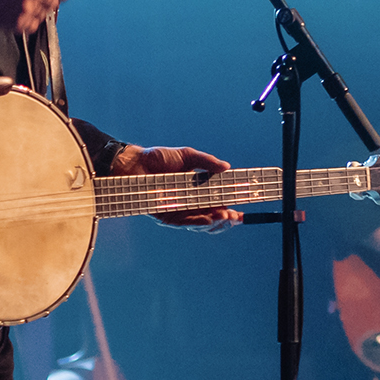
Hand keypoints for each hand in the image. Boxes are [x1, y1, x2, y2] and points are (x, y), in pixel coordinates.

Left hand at [110, 145, 239, 229]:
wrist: (135, 164)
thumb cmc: (159, 159)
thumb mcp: (187, 156)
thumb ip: (207, 162)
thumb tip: (227, 167)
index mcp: (198, 189)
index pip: (219, 201)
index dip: (232, 206)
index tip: (244, 208)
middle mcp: (191, 203)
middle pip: (214, 216)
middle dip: (227, 218)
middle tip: (236, 216)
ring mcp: (180, 211)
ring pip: (202, 222)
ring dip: (215, 222)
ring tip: (226, 217)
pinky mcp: (167, 217)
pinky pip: (185, 223)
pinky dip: (198, 222)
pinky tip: (209, 220)